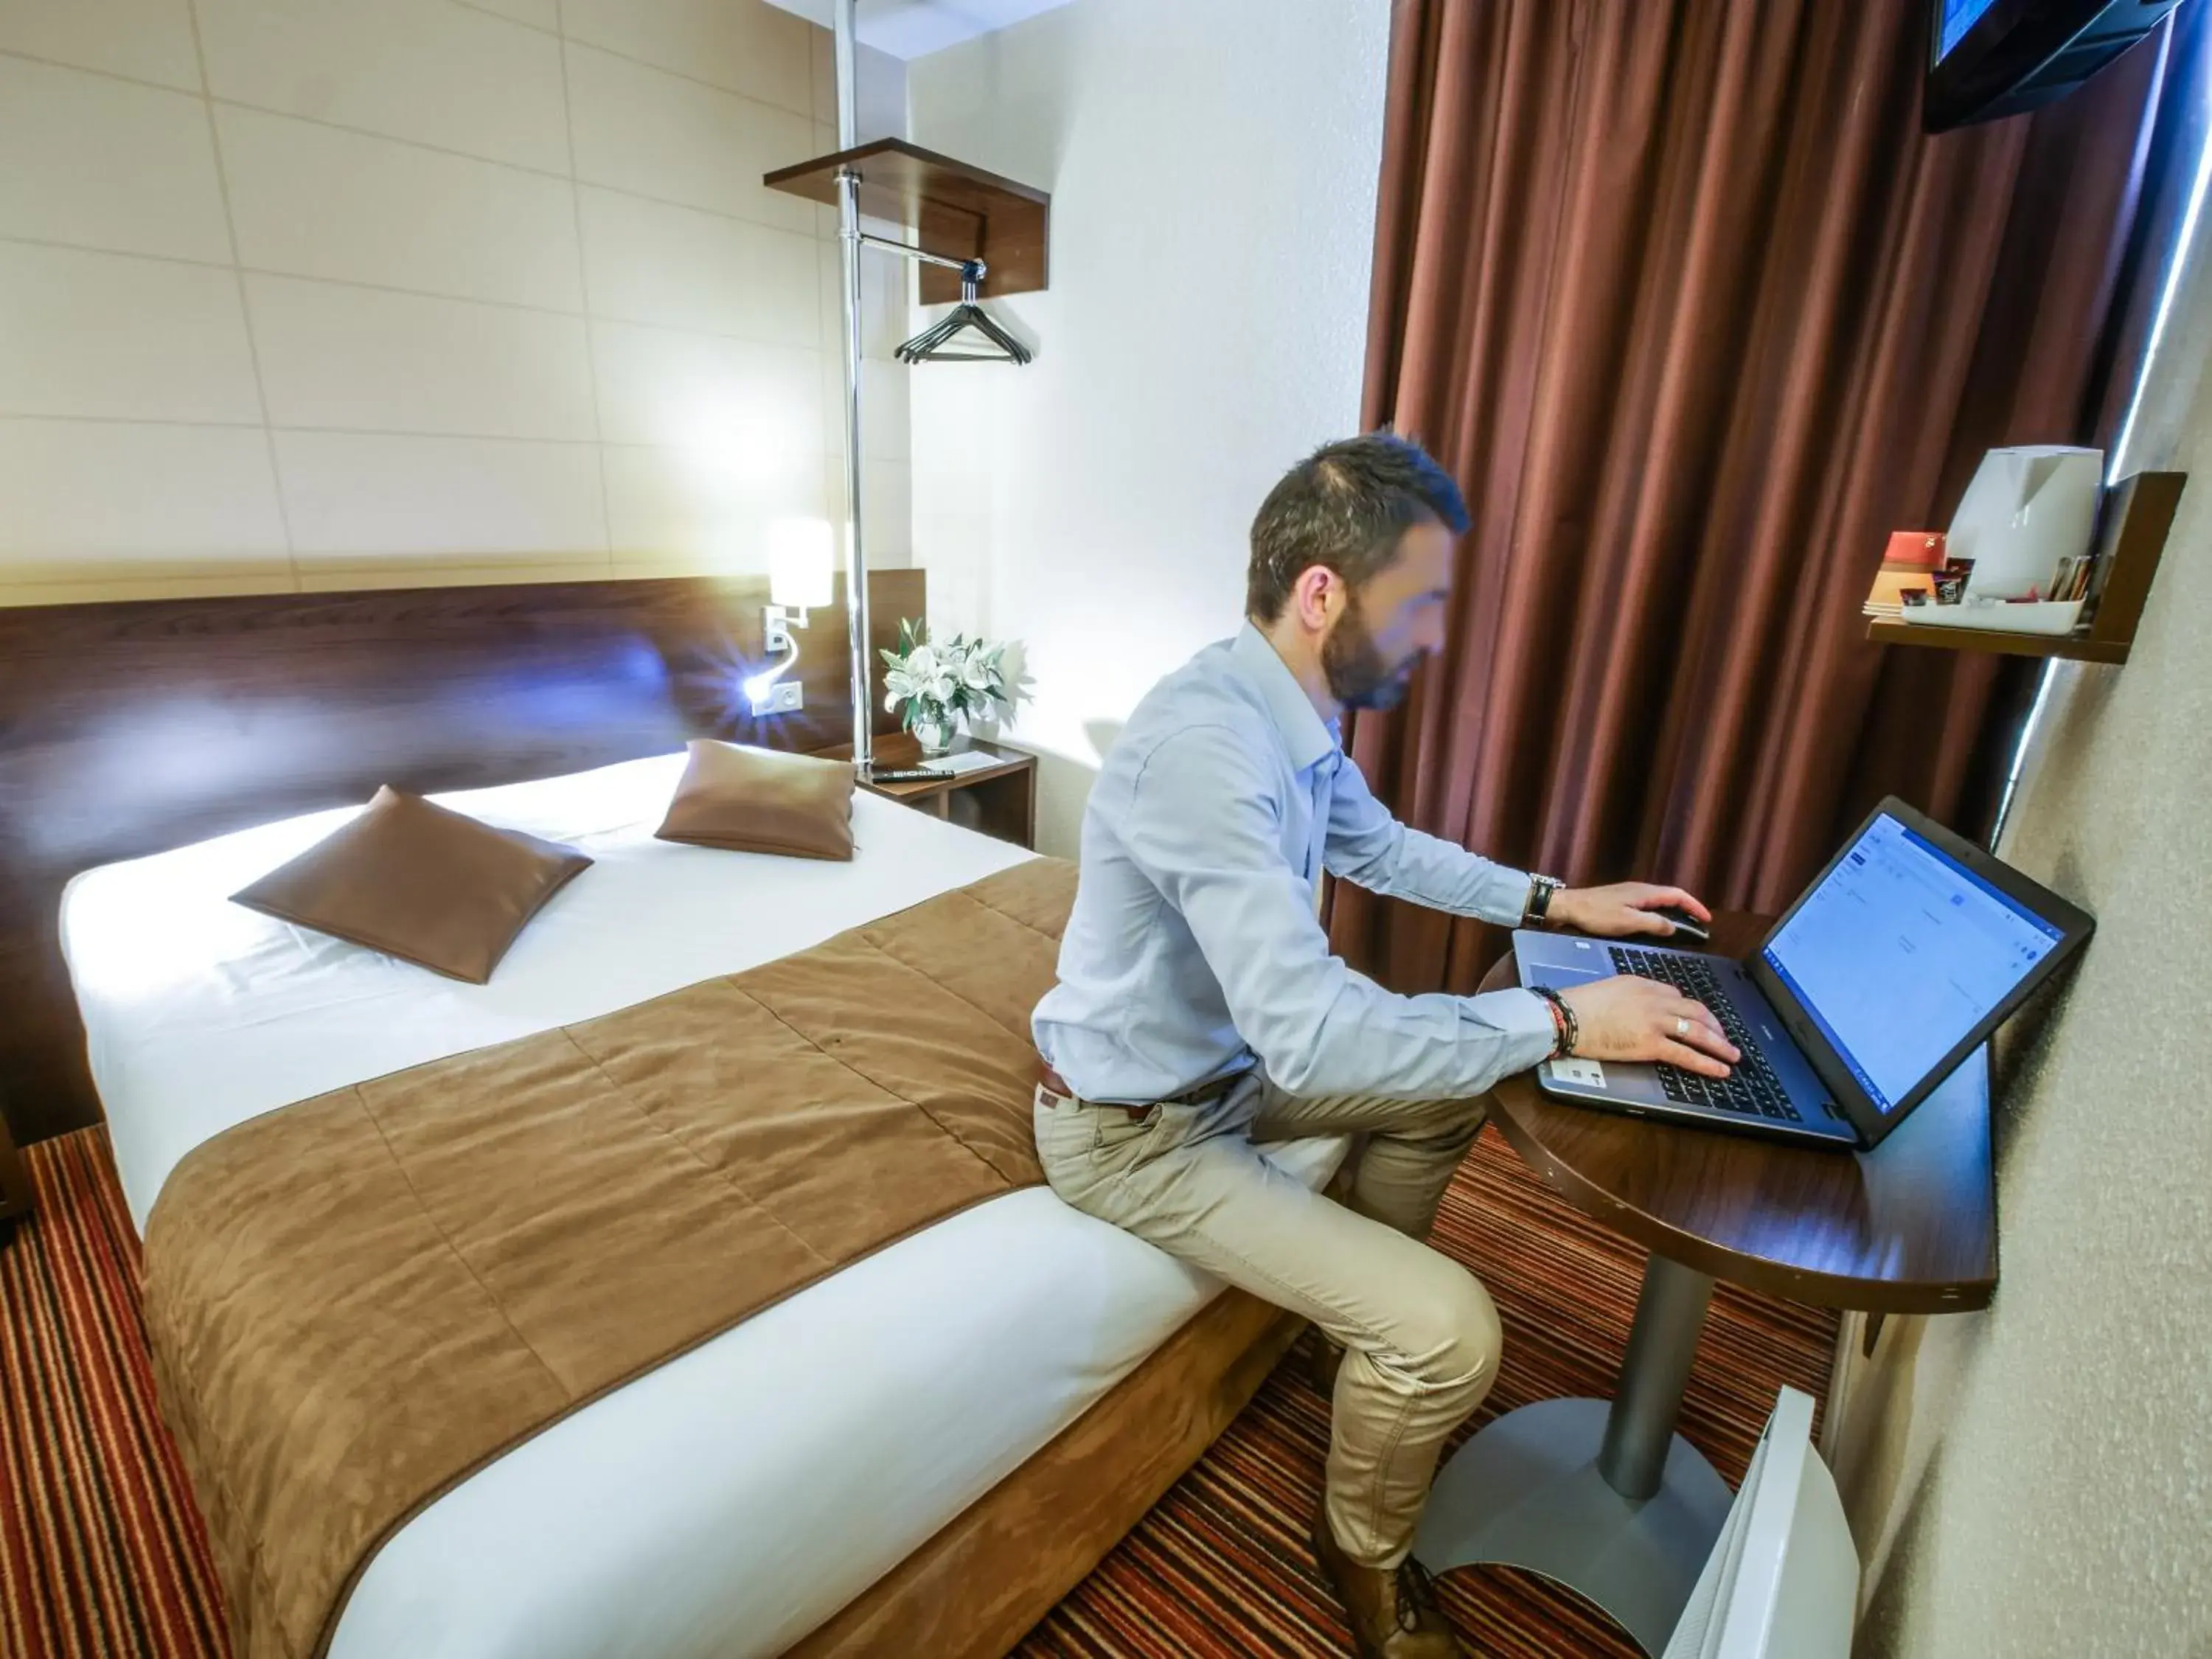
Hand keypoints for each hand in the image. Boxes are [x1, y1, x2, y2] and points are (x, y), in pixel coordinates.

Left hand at [1548, 881, 1711, 940]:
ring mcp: (1630, 894)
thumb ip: (1653, 923)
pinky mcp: (1621, 901)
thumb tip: (1674, 927)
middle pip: (1671, 896)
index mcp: (1645, 892)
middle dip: (1688, 909)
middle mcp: (1640, 889)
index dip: (1695, 906)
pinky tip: (1658, 924)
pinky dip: (1660, 913)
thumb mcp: (1628, 922)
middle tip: (1699, 925)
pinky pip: (1649, 905)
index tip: (1708, 919)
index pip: (1678, 895)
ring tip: (1684, 926)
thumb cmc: (1596, 914)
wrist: (1567, 907)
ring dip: (1675, 912)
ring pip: (1660, 901)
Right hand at [1558, 975, 1738, 1077]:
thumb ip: (1633, 995)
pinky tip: (1720, 1070)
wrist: (1567, 1016)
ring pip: (1698, 1031)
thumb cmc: (1580, 1004)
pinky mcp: (1651, 1044)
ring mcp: (1656, 1022)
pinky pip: (1686, 1054)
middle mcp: (1657, 1000)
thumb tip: (1643, 1008)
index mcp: (1645, 984)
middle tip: (1726, 1037)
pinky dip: (1707, 1063)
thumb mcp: (1611, 988)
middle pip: (1697, 1011)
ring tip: (1733, 1055)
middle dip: (1715, 1026)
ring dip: (1720, 1045)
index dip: (1693, 1011)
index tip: (1699, 1021)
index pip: (1678, 997)